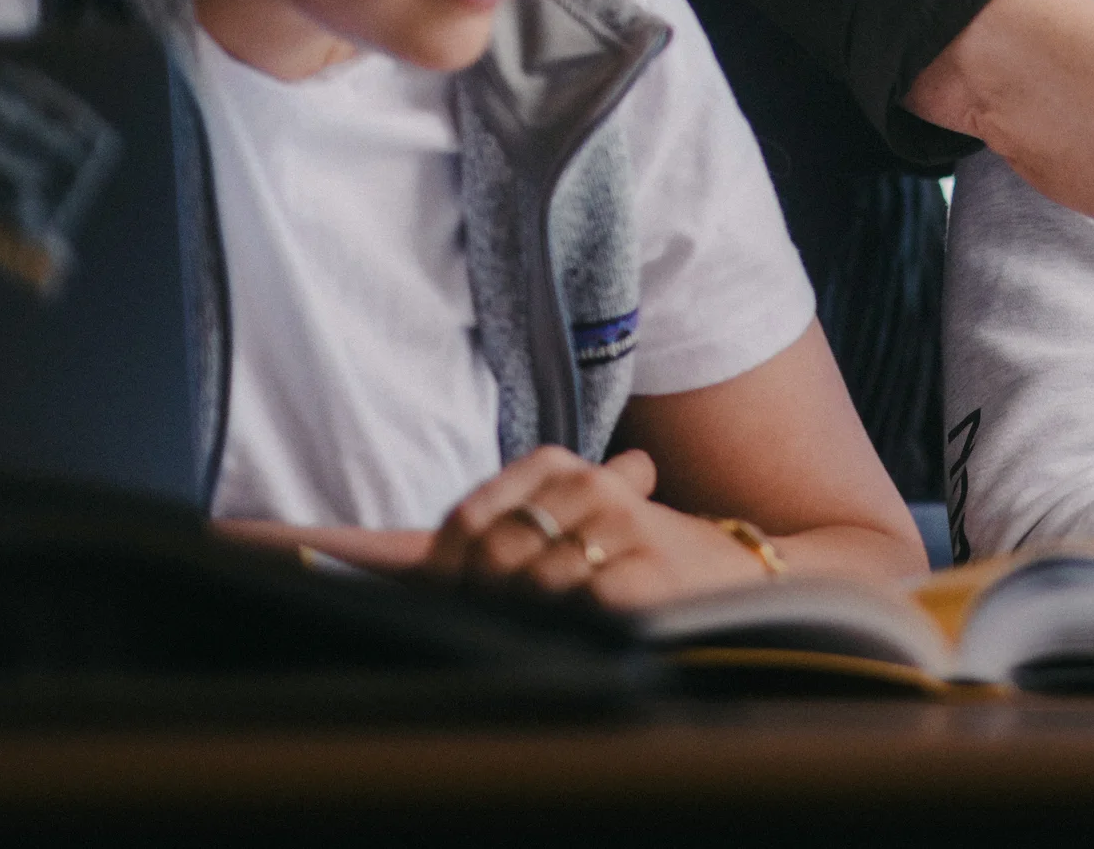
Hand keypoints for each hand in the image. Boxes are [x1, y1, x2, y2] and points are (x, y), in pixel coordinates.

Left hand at [423, 446, 787, 611]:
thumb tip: (360, 553)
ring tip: (551, 622)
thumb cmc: (629, 556)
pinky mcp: (646, 573)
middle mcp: (589, 484)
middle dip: (481, 601)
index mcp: (558, 466)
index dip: (438, 570)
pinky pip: (578, 608)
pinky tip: (590, 625)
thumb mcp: (566, 524)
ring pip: (528, 585)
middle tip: (497, 622)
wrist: (733, 571)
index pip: (465, 517)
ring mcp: (621, 525)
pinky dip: (573, 627)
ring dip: (530, 618)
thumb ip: (486, 536)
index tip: (429, 595)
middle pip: (491, 554)